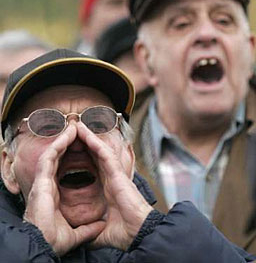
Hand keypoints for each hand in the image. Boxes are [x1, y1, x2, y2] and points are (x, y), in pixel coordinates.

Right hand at [23, 123, 104, 255]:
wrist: (43, 247)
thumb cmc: (52, 241)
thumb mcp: (75, 233)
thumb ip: (88, 228)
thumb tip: (100, 226)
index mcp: (54, 194)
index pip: (64, 169)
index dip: (73, 156)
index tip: (83, 146)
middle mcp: (48, 185)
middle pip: (59, 158)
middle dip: (68, 143)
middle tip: (77, 131)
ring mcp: (44, 182)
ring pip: (53, 153)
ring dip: (63, 138)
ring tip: (74, 127)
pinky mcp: (41, 181)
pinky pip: (50, 156)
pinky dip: (59, 143)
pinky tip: (69, 134)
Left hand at [76, 122, 152, 249]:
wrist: (139, 233)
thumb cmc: (126, 231)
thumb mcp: (102, 231)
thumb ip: (92, 229)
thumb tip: (83, 235)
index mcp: (108, 188)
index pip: (94, 167)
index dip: (85, 156)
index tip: (74, 149)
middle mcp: (111, 178)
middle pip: (96, 155)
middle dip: (85, 143)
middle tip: (74, 132)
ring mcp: (115, 174)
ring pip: (100, 150)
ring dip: (89, 137)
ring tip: (78, 126)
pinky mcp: (118, 172)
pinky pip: (104, 153)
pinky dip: (95, 142)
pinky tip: (85, 132)